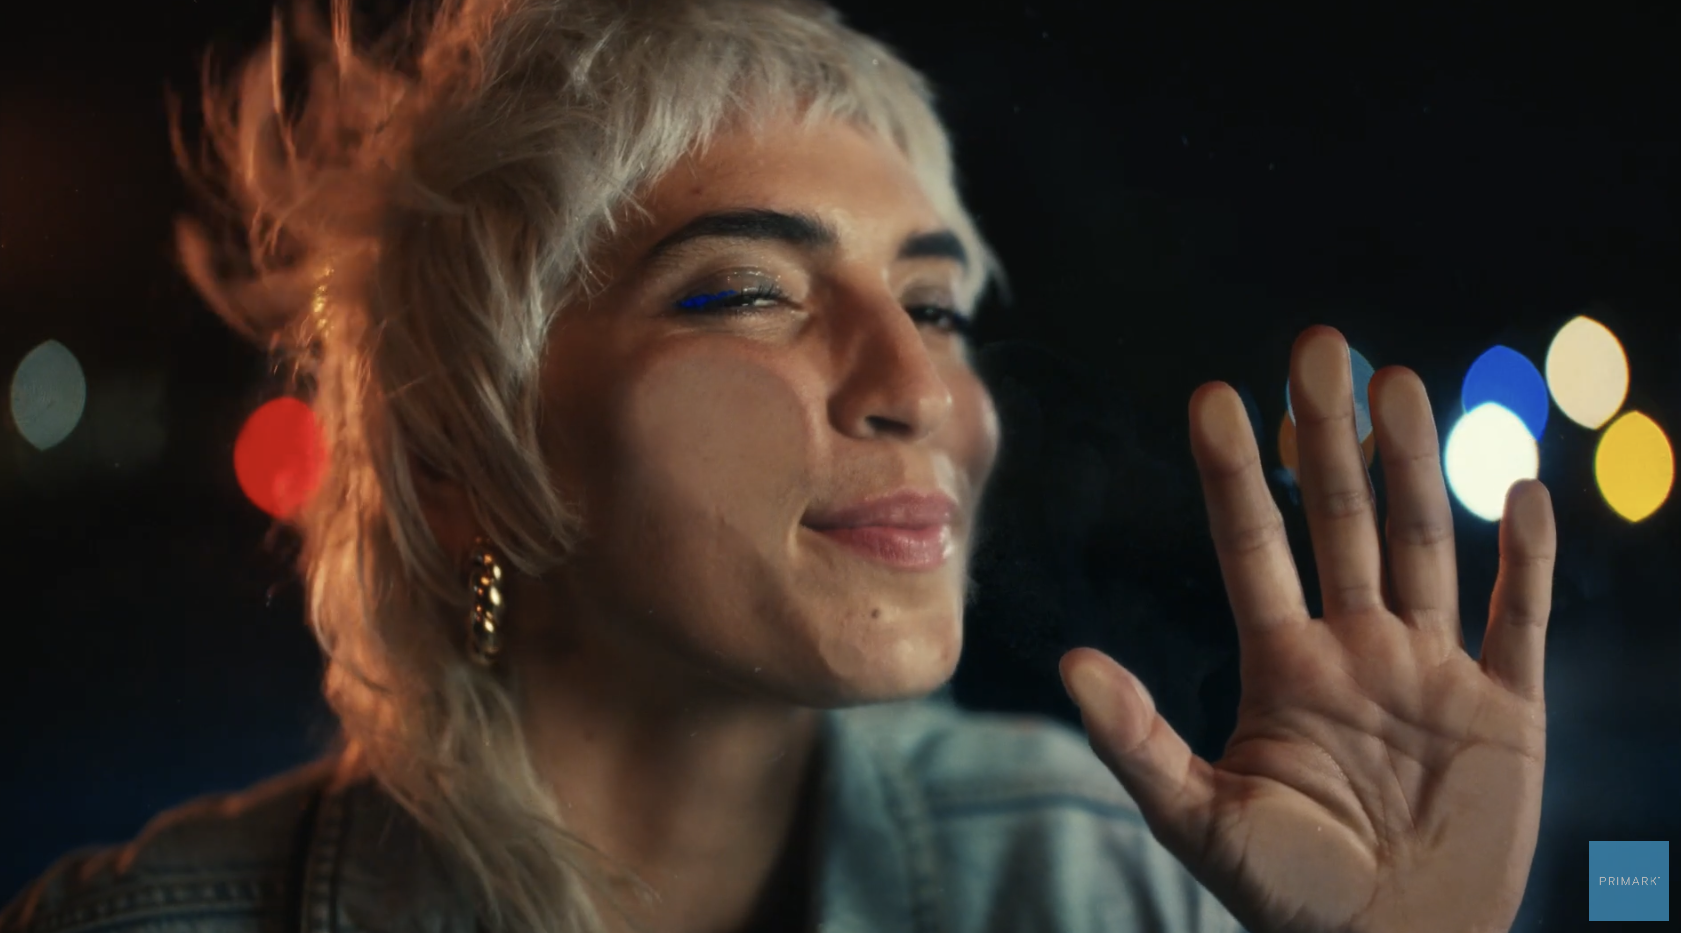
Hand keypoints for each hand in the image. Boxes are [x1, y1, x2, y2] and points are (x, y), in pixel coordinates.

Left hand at [1060, 326, 1555, 932]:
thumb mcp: (1201, 819)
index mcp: (1285, 666)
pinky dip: (1530, 560)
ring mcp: (1433, 672)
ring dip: (1417, 466)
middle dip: (1327, 435)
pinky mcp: (1507, 710)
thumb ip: (1140, 740)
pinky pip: (1522, 620)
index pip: (1253, 547)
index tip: (1211, 395)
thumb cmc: (1289, 896)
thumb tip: (1069, 662)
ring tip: (1400, 383)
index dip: (1232, 474)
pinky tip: (1524, 489)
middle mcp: (1357, 650)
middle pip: (1340, 520)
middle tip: (1318, 344)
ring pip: (1425, 546)